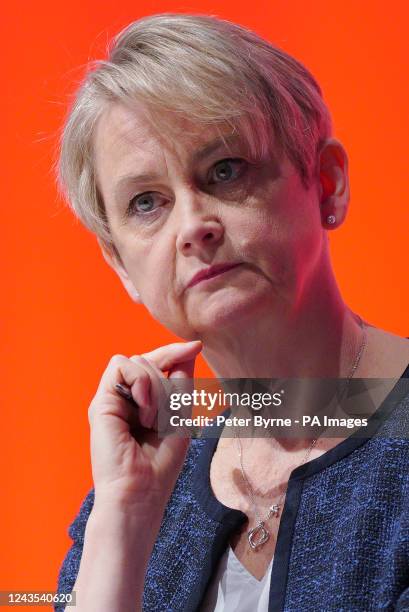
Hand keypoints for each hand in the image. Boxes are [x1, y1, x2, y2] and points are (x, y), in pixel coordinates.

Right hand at [87, 340, 202, 511]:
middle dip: (166, 383)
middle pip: (149, 360)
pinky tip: (144, 409)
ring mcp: (111, 399)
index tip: (196, 345)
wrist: (140, 492)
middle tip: (164, 418)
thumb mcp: (179, 415)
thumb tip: (191, 348)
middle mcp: (124, 397)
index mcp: (141, 401)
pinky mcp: (100, 402)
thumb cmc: (160, 462)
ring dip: (155, 388)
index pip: (156, 363)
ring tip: (152, 420)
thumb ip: (181, 382)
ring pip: (137, 361)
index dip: (174, 351)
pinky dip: (139, 382)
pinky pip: (121, 366)